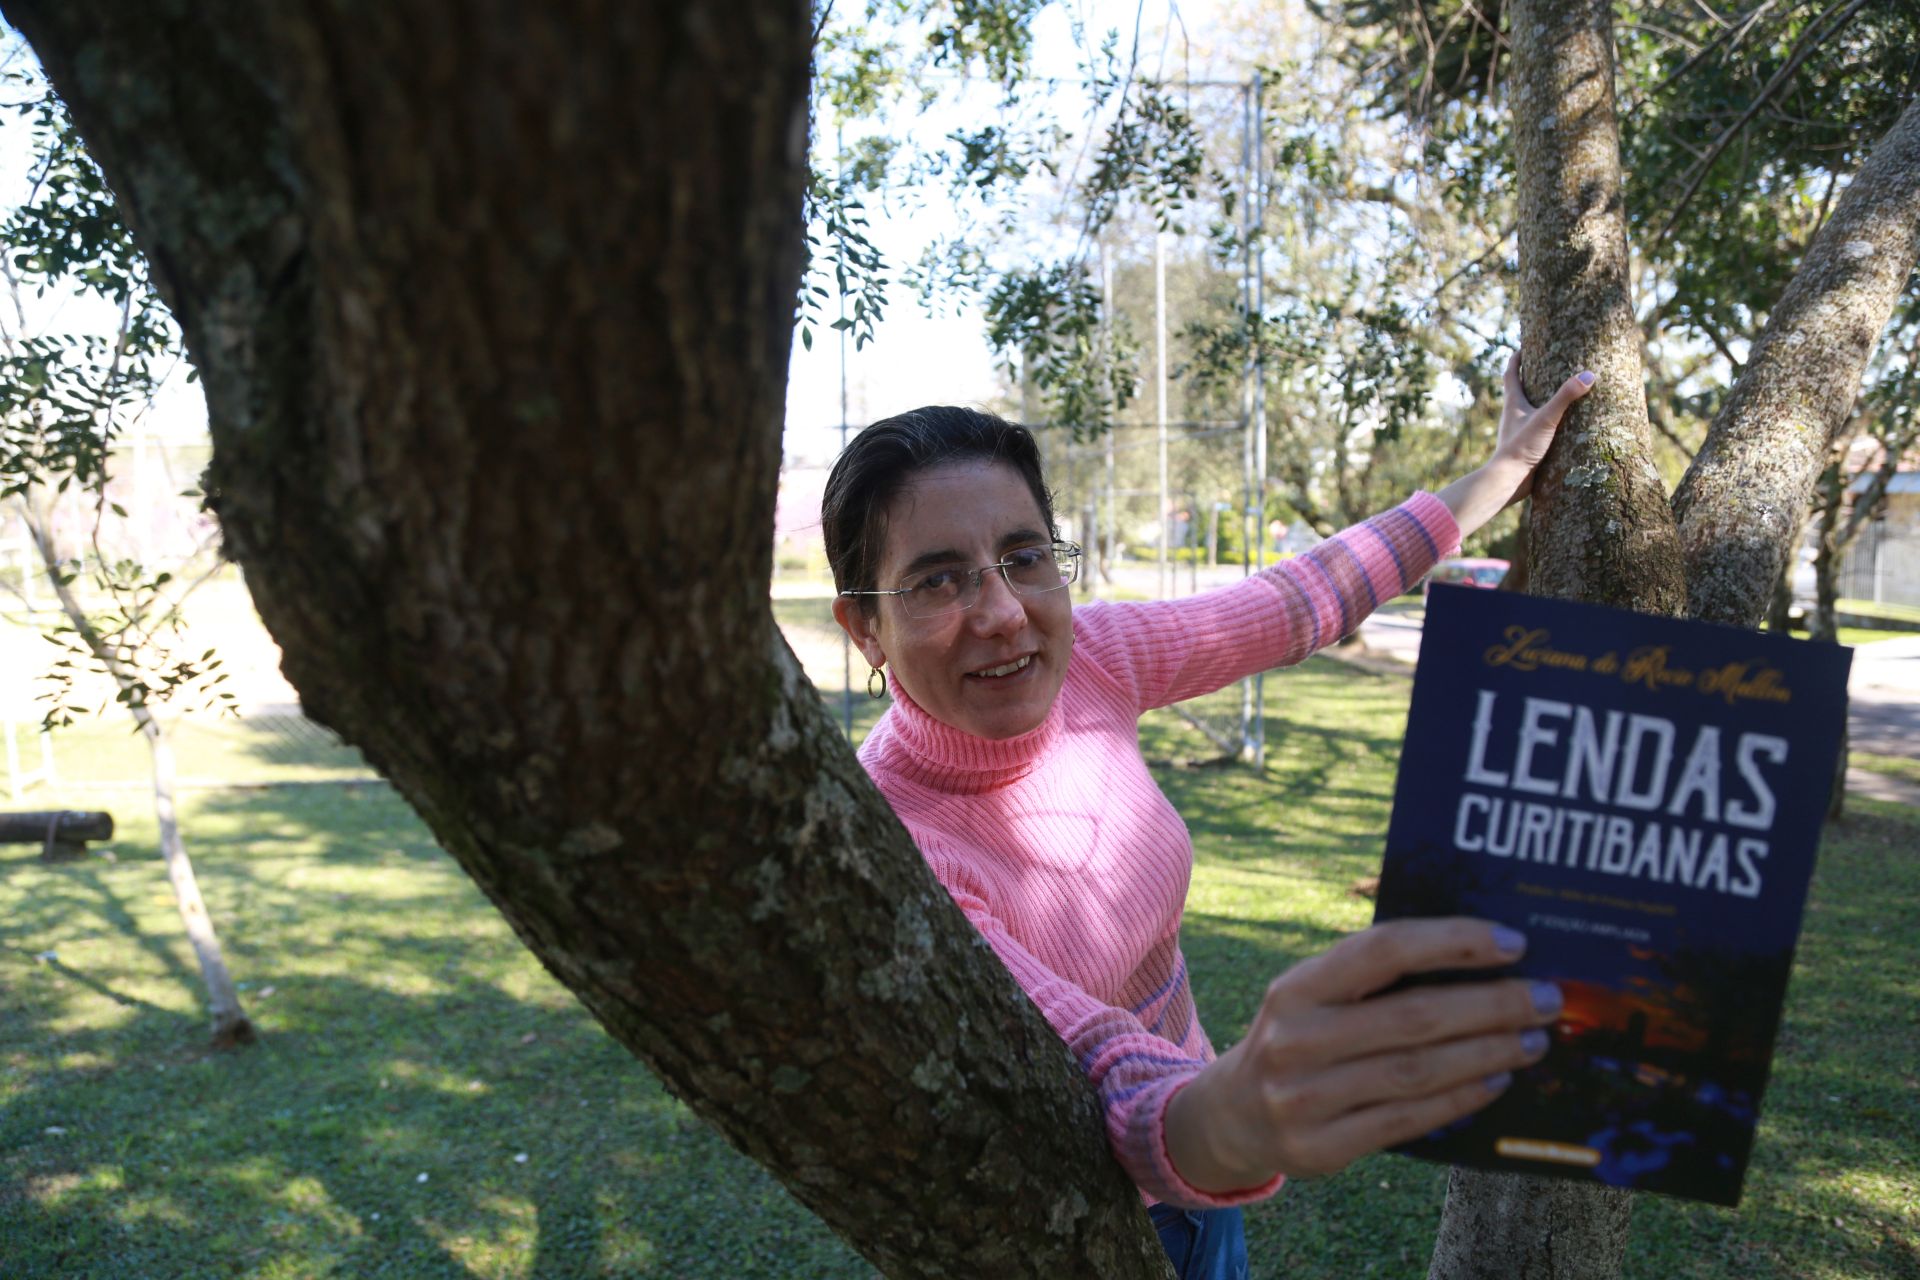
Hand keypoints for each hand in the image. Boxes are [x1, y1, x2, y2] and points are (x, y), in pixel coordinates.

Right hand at [1164, 918, 1559, 1190]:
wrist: (1234, 1115)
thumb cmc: (1300, 1038)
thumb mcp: (1314, 995)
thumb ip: (1374, 977)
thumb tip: (1478, 956)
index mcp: (1296, 987)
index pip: (1382, 950)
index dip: (1452, 942)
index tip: (1512, 942)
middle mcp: (1295, 1040)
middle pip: (1413, 1017)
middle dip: (1491, 1005)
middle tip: (1545, 998)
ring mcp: (1303, 1099)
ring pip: (1417, 1072)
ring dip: (1486, 1053)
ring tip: (1532, 1040)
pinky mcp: (1321, 1148)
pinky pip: (1407, 1120)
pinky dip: (1459, 1099)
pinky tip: (1495, 1082)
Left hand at [1494, 351, 1594, 502]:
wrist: (1508, 480)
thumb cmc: (1522, 446)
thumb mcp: (1547, 418)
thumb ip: (1566, 397)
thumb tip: (1589, 375)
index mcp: (1513, 403)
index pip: (1511, 373)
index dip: (1517, 358)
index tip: (1523, 346)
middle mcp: (1512, 415)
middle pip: (1518, 390)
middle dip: (1530, 377)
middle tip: (1545, 366)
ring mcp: (1517, 431)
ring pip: (1527, 410)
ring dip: (1538, 401)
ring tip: (1557, 396)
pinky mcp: (1524, 446)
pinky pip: (1535, 428)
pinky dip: (1545, 422)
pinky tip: (1559, 427)